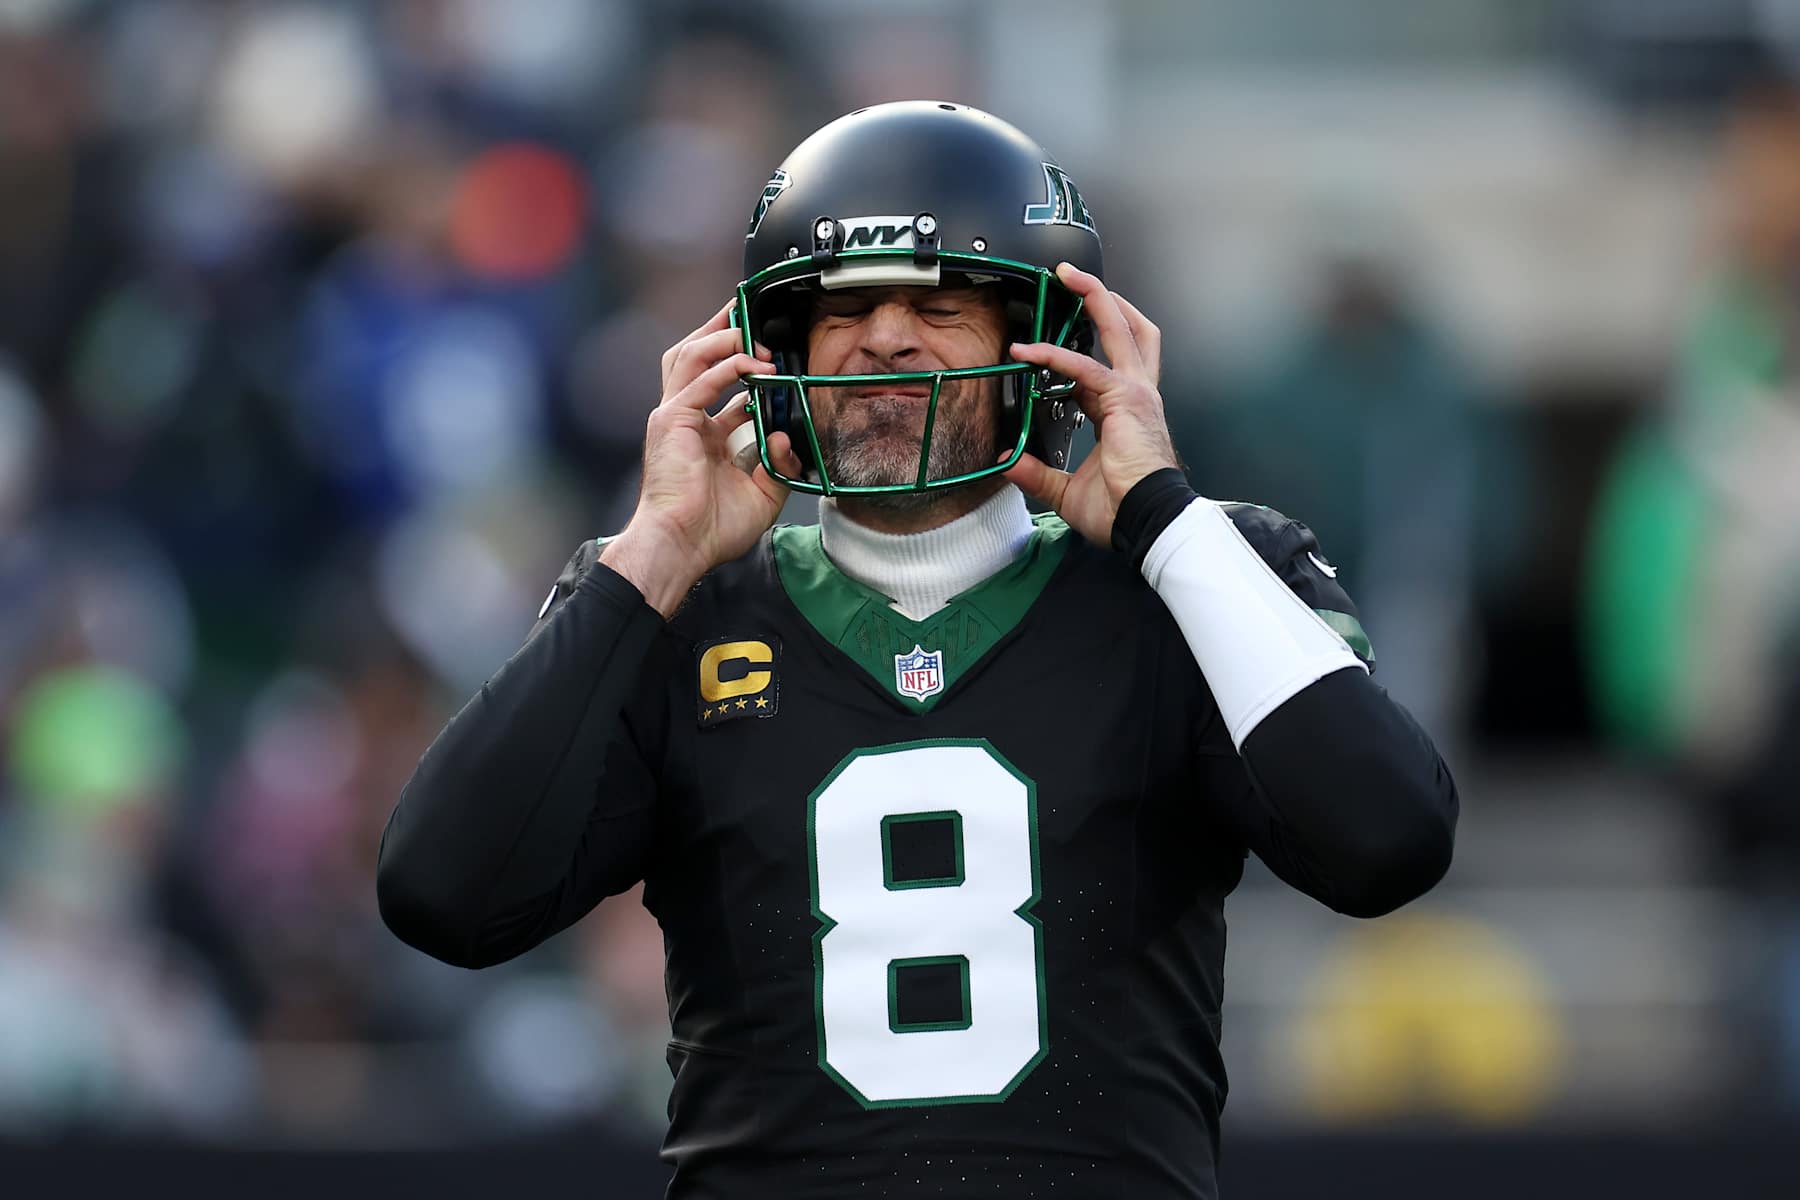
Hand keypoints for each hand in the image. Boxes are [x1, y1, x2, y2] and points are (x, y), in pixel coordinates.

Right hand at [601, 300, 802, 616]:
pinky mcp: (671, 421)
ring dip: (723, 338)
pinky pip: (699, 381)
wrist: (680, 547)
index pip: (718, 382)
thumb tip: (785, 435)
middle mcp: (684, 419)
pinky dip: (726, 366)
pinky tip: (752, 364)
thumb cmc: (710, 529)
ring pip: (691, 356)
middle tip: (748, 312)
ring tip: (752, 330)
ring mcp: (674, 417)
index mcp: (701, 434)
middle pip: (695, 356)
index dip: (741, 362)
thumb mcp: (761, 495)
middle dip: (720, 330)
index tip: (766, 349)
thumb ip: (779, 465)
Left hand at [1003, 263, 1177, 546]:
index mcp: (1126, 413)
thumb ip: (1038, 472)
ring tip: (1068, 277)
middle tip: (1072, 276)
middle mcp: (1138, 395)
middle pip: (1129, 330)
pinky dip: (1056, 357)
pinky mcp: (1127, 400)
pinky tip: (1029, 352)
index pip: (1103, 367)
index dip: (1071, 352)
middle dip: (1102, 298)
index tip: (1038, 350)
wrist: (1147, 522)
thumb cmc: (1122, 510)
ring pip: (1121, 329)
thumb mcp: (1068, 491)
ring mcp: (1137, 393)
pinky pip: (1086, 369)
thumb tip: (1007, 463)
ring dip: (1094, 298)